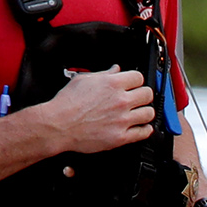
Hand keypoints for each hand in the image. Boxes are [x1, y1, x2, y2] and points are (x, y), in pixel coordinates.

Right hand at [39, 68, 156, 155]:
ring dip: (145, 112)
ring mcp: (122, 119)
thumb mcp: (83, 79)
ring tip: (139, 113)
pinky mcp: (120, 137)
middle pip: (148, 94)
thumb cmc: (67, 103)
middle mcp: (120, 101)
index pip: (139, 77)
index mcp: (112, 84)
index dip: (135, 81)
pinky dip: (144, 129)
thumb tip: (115, 70)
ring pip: (149, 113)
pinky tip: (140, 127)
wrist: (58, 125)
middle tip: (137, 98)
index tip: (133, 85)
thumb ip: (104, 74)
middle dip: (143, 95)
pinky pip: (143, 132)